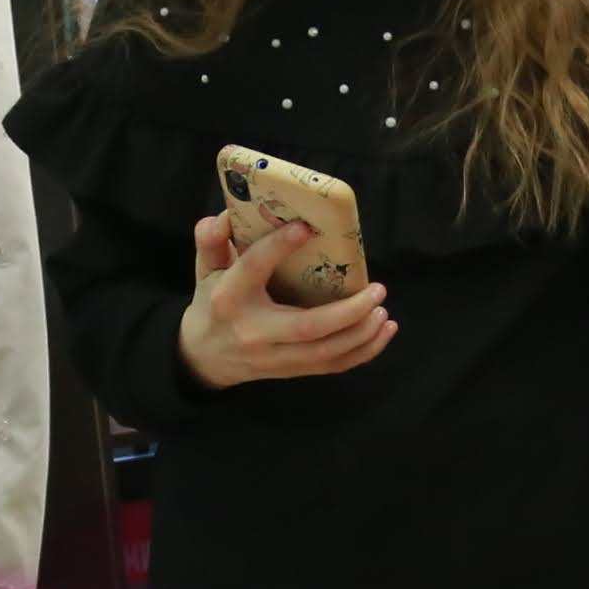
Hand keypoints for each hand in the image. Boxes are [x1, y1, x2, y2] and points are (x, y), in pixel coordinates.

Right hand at [176, 210, 393, 388]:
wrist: (204, 356)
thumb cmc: (213, 303)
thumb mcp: (205, 269)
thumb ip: (210, 241)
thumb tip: (223, 217)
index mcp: (230, 297)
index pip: (254, 268)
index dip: (278, 247)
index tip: (306, 227)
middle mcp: (254, 331)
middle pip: (307, 327)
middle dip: (347, 312)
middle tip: (378, 290)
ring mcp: (275, 357)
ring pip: (325, 353)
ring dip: (361, 333)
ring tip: (382, 310)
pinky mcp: (291, 370)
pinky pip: (332, 366)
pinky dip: (363, 352)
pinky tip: (384, 331)